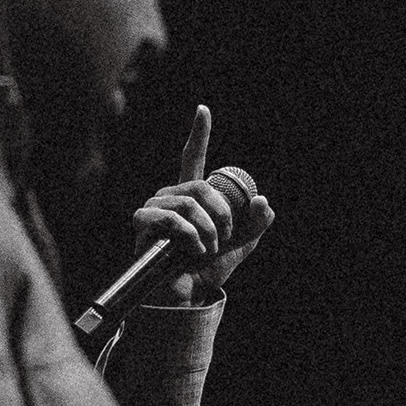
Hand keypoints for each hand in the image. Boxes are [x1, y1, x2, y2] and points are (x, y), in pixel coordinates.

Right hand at [131, 103, 274, 300]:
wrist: (189, 295)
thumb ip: (256, 223)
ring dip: (208, 229)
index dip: (198, 134)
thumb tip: (263, 201)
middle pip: (201, 186)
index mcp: (192, 196)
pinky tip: (192, 251)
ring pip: (188, 202)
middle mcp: (170, 197)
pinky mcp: (142, 224)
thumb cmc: (208, 268)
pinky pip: (170, 219)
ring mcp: (154, 208)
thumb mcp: (241, 245)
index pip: (192, 158)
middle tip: (225, 236)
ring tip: (208, 248)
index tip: (202, 110)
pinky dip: (189, 236)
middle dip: (222, 213)